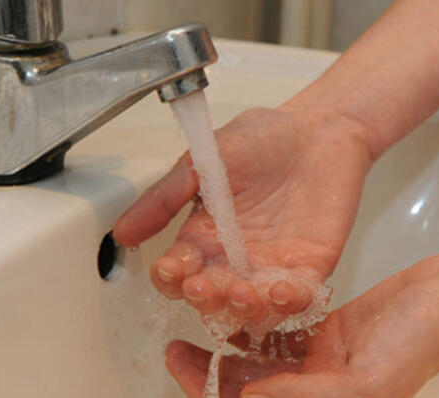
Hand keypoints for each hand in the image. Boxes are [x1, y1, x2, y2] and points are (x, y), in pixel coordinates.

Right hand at [113, 106, 372, 322]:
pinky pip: (298, 297)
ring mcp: (270, 267)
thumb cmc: (262, 139)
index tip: (170, 268)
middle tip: (203, 286)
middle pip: (211, 297)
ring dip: (244, 308)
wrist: (317, 130)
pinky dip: (290, 302)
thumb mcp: (203, 162)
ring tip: (242, 293)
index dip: (171, 276)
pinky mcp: (308, 268)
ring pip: (251, 307)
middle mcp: (233, 260)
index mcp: (204, 237)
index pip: (178, 272)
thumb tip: (121, 232)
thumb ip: (164, 198)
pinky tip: (281, 292)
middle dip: (204, 298)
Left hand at [165, 253, 438, 397]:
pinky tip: (232, 305)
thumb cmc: (416, 344)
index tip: (179, 368)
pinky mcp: (321, 330)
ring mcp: (316, 360)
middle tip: (173, 348)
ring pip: (257, 358)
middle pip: (246, 385)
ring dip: (225, 343)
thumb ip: (307, 395)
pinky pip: (278, 331)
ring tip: (196, 322)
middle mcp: (314, 387)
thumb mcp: (365, 383)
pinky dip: (254, 321)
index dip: (213, 393)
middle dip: (208, 370)